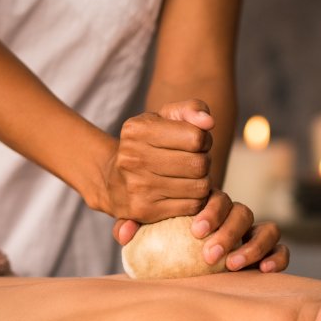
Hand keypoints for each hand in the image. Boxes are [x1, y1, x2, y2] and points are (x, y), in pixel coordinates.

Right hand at [101, 99, 213, 222]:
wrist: (112, 180)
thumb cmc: (147, 145)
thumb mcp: (164, 118)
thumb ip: (191, 109)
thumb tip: (208, 122)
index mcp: (138, 129)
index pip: (196, 137)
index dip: (204, 140)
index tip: (194, 143)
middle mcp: (133, 157)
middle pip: (199, 164)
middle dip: (204, 162)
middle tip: (193, 162)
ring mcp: (137, 186)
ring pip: (199, 187)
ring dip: (201, 182)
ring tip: (188, 177)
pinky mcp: (144, 211)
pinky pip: (191, 207)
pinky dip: (194, 200)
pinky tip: (183, 193)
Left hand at [114, 189, 289, 272]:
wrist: (186, 262)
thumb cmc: (164, 245)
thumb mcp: (150, 233)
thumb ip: (137, 229)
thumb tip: (122, 235)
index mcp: (210, 206)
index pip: (218, 198)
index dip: (210, 212)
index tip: (195, 231)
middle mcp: (235, 217)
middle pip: (242, 212)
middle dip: (228, 232)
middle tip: (209, 255)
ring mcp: (255, 234)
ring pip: (267, 229)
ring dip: (252, 246)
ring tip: (231, 265)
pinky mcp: (270, 253)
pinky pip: (280, 251)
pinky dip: (276, 258)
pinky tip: (262, 271)